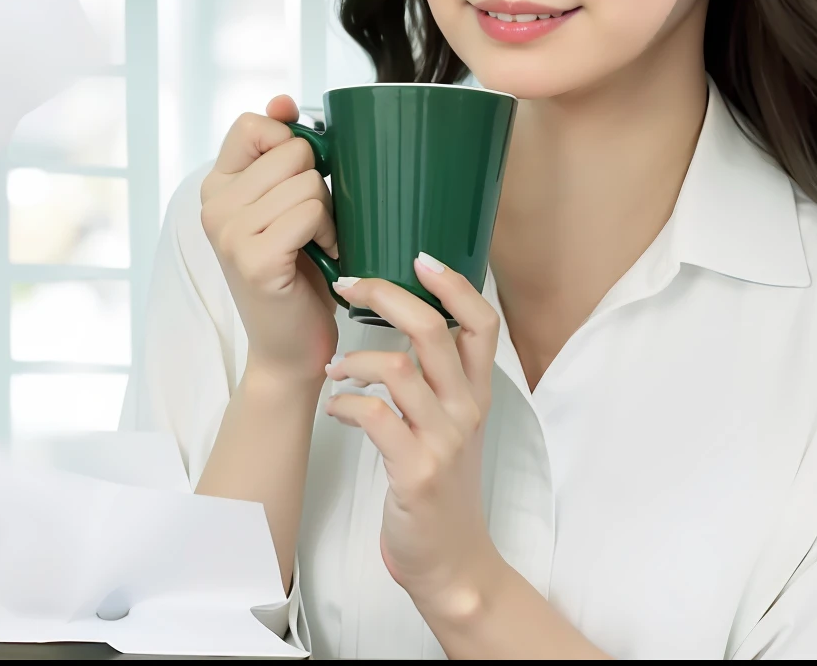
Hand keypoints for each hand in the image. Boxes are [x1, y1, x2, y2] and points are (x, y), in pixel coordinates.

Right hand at [201, 96, 339, 388]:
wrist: (290, 346)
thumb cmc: (298, 272)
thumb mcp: (285, 203)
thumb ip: (280, 153)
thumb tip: (282, 100)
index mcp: (216, 185)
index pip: (253, 124)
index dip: (289, 139)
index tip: (300, 171)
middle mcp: (213, 206)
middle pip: (293, 151)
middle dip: (319, 183)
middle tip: (312, 224)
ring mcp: (229, 232)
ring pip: (309, 182)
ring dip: (330, 213)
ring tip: (317, 243)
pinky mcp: (255, 259)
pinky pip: (311, 212)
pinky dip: (330, 233)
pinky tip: (322, 256)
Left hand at [324, 254, 503, 615]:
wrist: (452, 561)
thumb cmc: (441, 487)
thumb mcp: (453, 427)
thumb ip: (439, 379)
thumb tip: (404, 322)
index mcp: (478, 394)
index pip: (482, 323)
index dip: (454, 284)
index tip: (419, 257)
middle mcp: (467, 410)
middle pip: (433, 331)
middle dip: (385, 297)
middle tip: (348, 285)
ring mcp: (443, 440)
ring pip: (398, 368)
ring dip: (354, 359)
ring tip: (335, 367)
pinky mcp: (415, 471)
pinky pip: (374, 416)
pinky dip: (345, 404)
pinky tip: (336, 408)